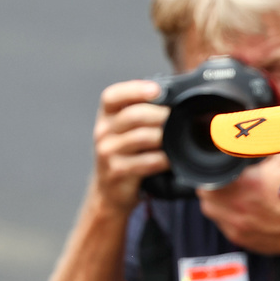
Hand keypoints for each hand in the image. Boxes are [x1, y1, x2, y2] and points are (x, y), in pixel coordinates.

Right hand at [92, 80, 170, 213]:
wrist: (109, 190)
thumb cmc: (124, 154)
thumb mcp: (124, 130)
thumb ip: (140, 112)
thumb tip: (173, 96)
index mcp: (105, 116)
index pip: (112, 96)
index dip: (135, 90)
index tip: (157, 90)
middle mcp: (103, 132)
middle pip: (133, 115)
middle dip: (159, 114)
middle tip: (176, 116)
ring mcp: (107, 153)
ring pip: (142, 138)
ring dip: (164, 137)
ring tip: (176, 137)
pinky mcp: (116, 172)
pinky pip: (146, 162)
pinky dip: (163, 159)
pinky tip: (170, 159)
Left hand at [196, 154, 279, 265]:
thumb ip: (267, 149)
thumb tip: (256, 134)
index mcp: (249, 185)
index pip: (213, 176)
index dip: (213, 170)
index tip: (218, 167)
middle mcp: (238, 207)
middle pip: (205, 193)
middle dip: (211, 185)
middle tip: (221, 179)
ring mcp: (236, 224)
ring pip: (210, 209)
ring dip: (215, 200)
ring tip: (229, 193)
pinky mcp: (238, 237)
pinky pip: (220, 222)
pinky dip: (225, 213)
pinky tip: (238, 207)